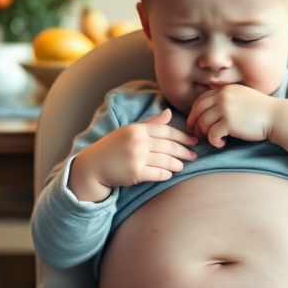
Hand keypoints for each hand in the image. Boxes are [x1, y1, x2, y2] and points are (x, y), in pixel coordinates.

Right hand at [68, 108, 196, 201]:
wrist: (93, 165)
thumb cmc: (112, 147)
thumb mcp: (129, 131)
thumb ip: (150, 123)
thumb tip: (169, 113)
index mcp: (137, 129)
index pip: (166, 131)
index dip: (182, 136)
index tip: (193, 141)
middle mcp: (138, 141)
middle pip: (169, 146)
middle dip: (184, 151)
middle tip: (194, 155)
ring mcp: (137, 157)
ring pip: (166, 161)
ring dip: (177, 164)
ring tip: (182, 166)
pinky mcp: (135, 172)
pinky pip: (158, 173)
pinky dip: (166, 174)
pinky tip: (169, 174)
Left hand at [186, 84, 276, 147]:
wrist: (276, 116)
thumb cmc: (260, 110)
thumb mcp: (241, 97)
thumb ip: (227, 99)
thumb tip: (209, 111)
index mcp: (225, 90)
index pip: (201, 99)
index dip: (195, 111)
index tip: (193, 121)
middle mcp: (223, 97)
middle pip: (198, 110)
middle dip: (195, 123)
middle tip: (197, 134)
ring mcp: (225, 109)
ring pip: (203, 123)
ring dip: (205, 134)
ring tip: (213, 140)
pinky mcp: (229, 122)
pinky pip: (212, 134)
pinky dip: (214, 141)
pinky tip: (221, 144)